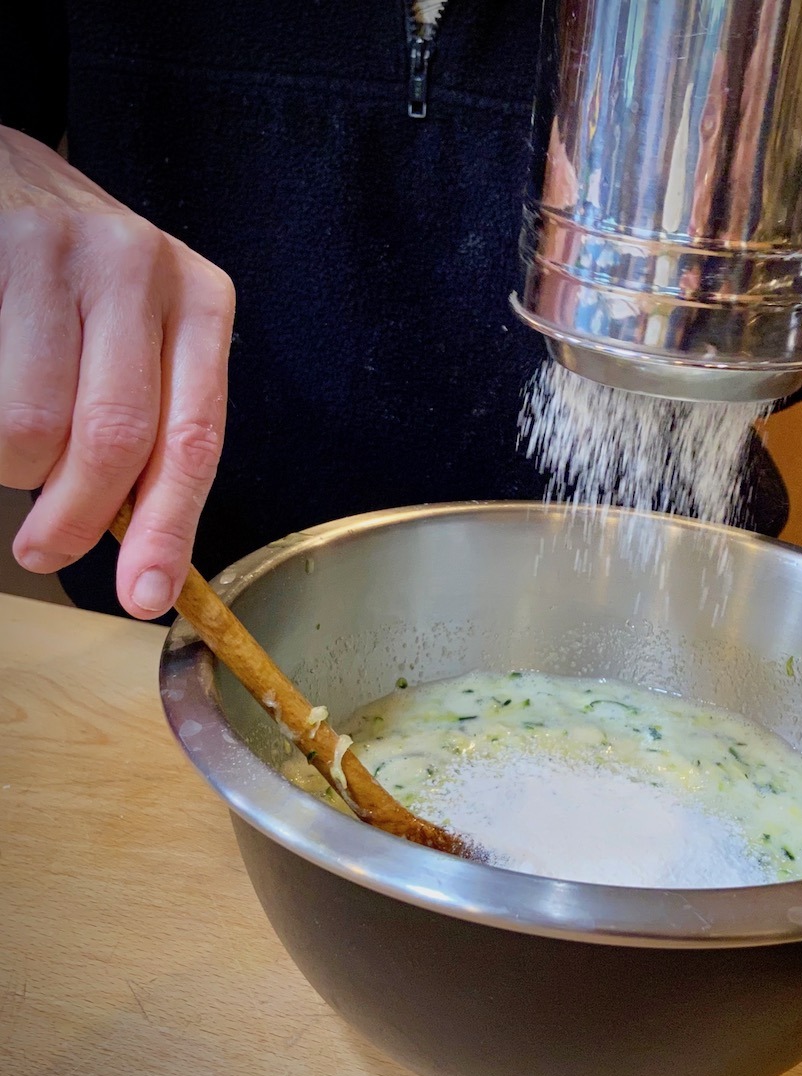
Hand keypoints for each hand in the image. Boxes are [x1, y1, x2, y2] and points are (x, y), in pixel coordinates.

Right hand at [0, 126, 233, 617]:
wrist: (3, 169)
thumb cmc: (74, 284)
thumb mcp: (138, 338)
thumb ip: (149, 422)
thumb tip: (141, 545)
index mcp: (200, 302)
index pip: (194, 438)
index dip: (167, 529)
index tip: (144, 597)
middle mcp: (143, 267)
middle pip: (114, 438)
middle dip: (73, 518)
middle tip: (43, 549)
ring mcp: (61, 246)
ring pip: (30, 423)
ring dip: (12, 467)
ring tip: (11, 450)